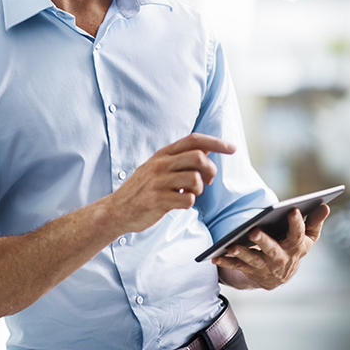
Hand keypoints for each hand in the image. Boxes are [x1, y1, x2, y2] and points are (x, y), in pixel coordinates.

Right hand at [109, 133, 235, 233]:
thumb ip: (180, 158)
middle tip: (207, 181)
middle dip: (210, 170)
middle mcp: (160, 164)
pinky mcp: (157, 200)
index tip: (232, 148)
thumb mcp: (158, 167)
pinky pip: (187, 200)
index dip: (216, 142)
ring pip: (195, 179)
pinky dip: (189, 203)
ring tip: (188, 194)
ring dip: (199, 190)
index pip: (194, 140)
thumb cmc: (143, 188)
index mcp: (162, 154)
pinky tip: (178, 203)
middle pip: (198, 157)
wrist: (118, 209)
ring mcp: (158, 182)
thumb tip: (208, 149)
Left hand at [212, 204, 329, 289]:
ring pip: (252, 260)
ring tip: (230, 245)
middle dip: (263, 241)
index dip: (297, 223)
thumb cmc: (292, 247)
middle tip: (253, 230)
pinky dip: (225, 261)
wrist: (278, 277)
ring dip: (241, 253)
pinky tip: (215, 255)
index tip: (292, 209)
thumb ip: (314, 222)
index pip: (298, 235)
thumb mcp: (307, 238)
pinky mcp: (250, 271)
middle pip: (272, 250)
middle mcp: (281, 259)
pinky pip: (236, 266)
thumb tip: (325, 205)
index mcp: (296, 247)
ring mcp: (265, 267)